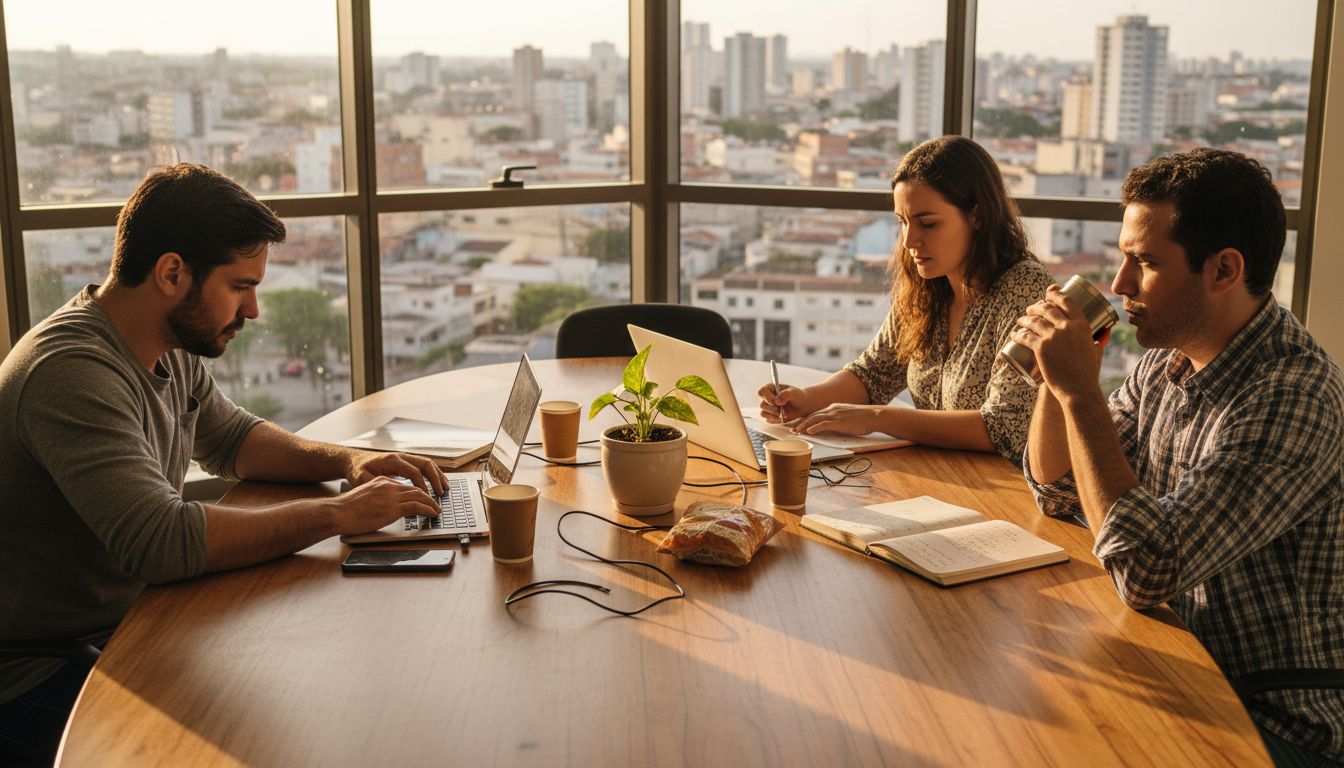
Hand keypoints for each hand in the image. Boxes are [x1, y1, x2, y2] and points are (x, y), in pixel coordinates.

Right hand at [331, 475, 439, 534]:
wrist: (337, 513)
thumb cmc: (346, 510)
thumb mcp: (365, 497)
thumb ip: (377, 498)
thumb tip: (384, 508)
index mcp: (382, 481)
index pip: (405, 485)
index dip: (417, 492)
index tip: (424, 498)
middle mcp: (389, 485)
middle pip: (416, 487)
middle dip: (429, 495)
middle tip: (436, 503)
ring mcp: (391, 496)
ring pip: (420, 495)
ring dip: (431, 503)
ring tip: (437, 510)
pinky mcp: (393, 508)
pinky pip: (417, 506)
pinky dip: (428, 509)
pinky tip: (433, 514)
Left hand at [344, 449, 446, 497]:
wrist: (355, 460)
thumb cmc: (358, 470)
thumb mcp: (361, 479)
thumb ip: (375, 484)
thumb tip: (389, 491)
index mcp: (392, 460)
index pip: (413, 472)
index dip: (422, 485)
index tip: (426, 497)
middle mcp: (401, 456)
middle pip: (425, 464)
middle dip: (435, 479)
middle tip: (441, 493)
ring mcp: (405, 458)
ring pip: (427, 463)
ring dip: (438, 475)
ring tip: (446, 488)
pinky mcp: (406, 462)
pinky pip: (424, 466)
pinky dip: (433, 474)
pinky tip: (439, 484)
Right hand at [757, 382, 814, 423]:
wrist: (803, 405)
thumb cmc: (798, 396)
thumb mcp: (794, 393)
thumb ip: (785, 394)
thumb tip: (777, 401)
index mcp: (770, 388)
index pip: (761, 392)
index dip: (767, 397)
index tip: (776, 401)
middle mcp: (767, 398)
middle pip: (762, 404)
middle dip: (772, 409)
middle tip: (781, 409)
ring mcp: (768, 407)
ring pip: (763, 413)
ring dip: (773, 415)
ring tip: (784, 414)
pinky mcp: (770, 416)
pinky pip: (768, 420)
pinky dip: (775, 420)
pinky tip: (783, 418)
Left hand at [788, 403, 884, 435]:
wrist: (874, 416)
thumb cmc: (863, 419)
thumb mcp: (847, 417)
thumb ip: (838, 420)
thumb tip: (832, 427)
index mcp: (833, 408)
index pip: (815, 414)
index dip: (805, 420)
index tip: (796, 425)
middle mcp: (832, 410)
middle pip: (812, 416)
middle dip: (800, 423)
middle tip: (791, 429)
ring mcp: (835, 415)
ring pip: (815, 419)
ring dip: (804, 426)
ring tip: (796, 432)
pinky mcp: (839, 421)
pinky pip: (824, 424)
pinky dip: (815, 427)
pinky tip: (809, 432)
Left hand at [1012, 285, 1109, 400]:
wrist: (1078, 390)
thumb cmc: (1088, 374)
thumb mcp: (1096, 352)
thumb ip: (1098, 342)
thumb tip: (1102, 336)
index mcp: (1082, 325)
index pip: (1067, 302)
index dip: (1055, 294)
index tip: (1048, 293)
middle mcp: (1067, 327)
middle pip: (1047, 308)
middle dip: (1037, 306)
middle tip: (1031, 309)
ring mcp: (1053, 337)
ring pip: (1034, 321)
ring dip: (1025, 318)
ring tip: (1021, 320)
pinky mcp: (1041, 348)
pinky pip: (1025, 336)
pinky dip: (1018, 334)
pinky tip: (1014, 334)